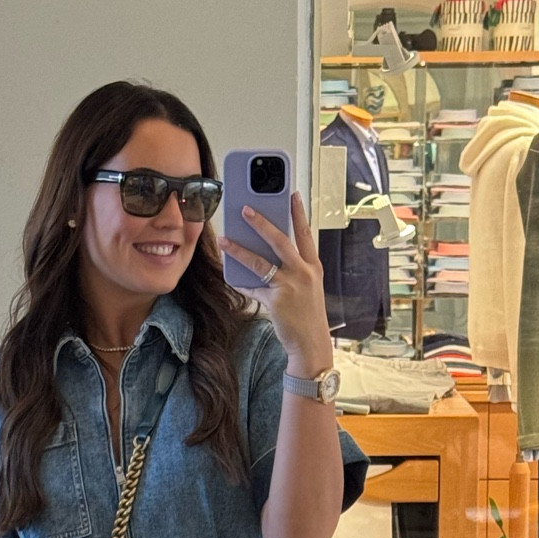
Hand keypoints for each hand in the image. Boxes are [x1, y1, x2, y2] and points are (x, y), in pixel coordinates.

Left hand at [220, 190, 333, 376]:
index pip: (305, 233)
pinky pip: (252, 287)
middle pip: (280, 240)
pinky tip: (229, 272)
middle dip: (261, 222)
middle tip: (246, 208)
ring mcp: (290, 286)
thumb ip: (290, 270)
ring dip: (240, 249)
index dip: (299, 213)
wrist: (311, 344)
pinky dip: (241, 281)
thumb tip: (263, 254)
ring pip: (260, 262)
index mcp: (312, 266)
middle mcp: (303, 273)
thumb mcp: (306, 288)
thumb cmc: (307, 315)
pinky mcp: (276, 301)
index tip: (292, 194)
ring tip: (225, 238)